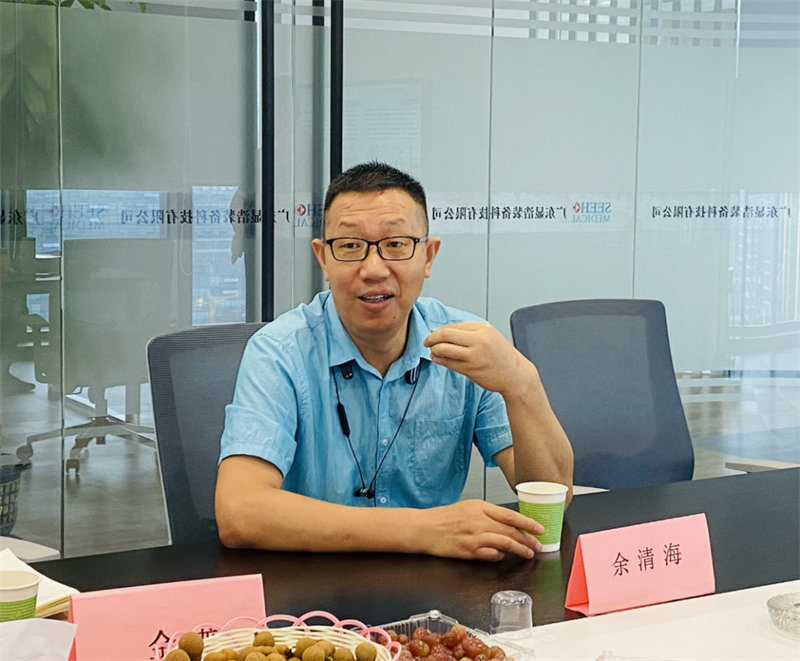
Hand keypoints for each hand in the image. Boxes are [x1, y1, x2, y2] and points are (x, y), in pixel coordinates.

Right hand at [418, 499, 544, 561]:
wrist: (424, 528)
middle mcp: (478, 520)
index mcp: (479, 506)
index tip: (539, 528)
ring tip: (528, 553)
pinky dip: (499, 556)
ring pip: (504, 543)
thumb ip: (486, 514)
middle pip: (510, 530)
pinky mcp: (468, 551)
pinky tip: (503, 557)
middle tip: (538, 544)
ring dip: (519, 549)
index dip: (527, 522)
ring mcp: (474, 536)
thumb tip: (506, 523)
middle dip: (527, 539)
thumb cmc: (443, 518)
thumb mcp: (467, 507)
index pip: (510, 515)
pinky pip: (490, 555)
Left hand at [423, 322, 534, 396]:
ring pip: (444, 349)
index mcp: (483, 328)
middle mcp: (478, 340)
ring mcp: (474, 355)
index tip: (433, 334)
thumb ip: (469, 332)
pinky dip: (439, 360)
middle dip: (431, 338)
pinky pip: (448, 363)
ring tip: (433, 351)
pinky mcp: (471, 369)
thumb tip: (445, 332)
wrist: (515, 375)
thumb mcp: (489, 336)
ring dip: (434, 350)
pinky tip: (438, 359)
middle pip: (445, 335)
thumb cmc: (502, 356)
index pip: (453, 326)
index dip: (439, 330)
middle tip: (427, 341)